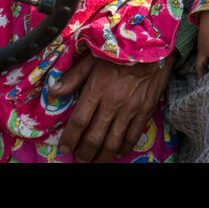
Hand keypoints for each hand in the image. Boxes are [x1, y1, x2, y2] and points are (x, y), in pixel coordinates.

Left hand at [54, 50, 169, 162]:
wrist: (154, 46)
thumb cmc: (120, 50)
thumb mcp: (93, 58)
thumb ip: (73, 77)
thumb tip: (54, 92)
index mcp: (97, 89)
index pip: (79, 121)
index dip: (69, 138)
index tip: (64, 147)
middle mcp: (113, 103)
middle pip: (94, 137)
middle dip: (84, 153)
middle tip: (79, 158)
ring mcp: (130, 109)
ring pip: (113, 142)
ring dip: (102, 156)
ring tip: (94, 161)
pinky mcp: (145, 111)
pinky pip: (132, 136)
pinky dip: (123, 148)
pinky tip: (117, 153)